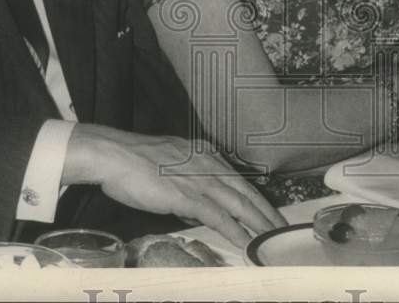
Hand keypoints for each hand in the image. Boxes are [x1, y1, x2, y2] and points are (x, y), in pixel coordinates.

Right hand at [63, 124, 285, 246]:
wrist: (115, 155)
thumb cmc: (135, 161)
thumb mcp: (170, 167)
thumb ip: (188, 186)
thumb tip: (198, 211)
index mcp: (206, 155)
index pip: (239, 180)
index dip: (257, 198)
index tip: (270, 211)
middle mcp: (209, 165)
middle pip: (246, 192)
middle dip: (267, 212)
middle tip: (283, 228)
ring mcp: (200, 180)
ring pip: (239, 205)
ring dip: (259, 223)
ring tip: (272, 238)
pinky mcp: (188, 196)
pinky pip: (218, 218)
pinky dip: (235, 232)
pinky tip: (246, 243)